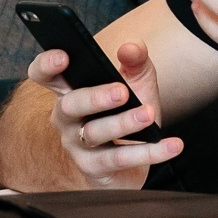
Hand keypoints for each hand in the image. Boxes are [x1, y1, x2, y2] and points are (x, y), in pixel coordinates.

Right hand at [27, 41, 182, 187]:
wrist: (133, 160)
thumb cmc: (127, 114)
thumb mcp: (136, 83)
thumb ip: (136, 61)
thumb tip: (131, 48)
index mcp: (70, 91)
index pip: (45, 75)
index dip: (47, 65)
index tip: (64, 56)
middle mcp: (67, 119)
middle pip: (70, 105)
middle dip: (95, 97)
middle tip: (122, 91)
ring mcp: (77, 146)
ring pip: (94, 133)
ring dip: (123, 123)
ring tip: (149, 114)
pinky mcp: (96, 169)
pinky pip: (120, 160)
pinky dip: (149, 152)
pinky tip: (172, 145)